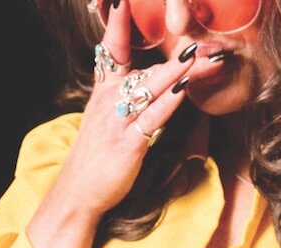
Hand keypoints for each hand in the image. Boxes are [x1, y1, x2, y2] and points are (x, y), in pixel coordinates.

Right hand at [26, 1, 195, 247]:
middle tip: (192, 28)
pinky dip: (170, 101)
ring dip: (179, 69)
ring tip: (204, 53)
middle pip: (143, 66)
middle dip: (169, 48)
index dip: (118, 25)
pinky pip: (152, 117)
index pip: (113, 51)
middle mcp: (109, 101)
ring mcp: (118, 122)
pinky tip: (186, 88)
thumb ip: (121, 97)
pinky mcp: (128, 144)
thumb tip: (149, 82)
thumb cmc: (95, 160)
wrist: (77, 195)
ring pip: (152, 87)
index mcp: (103, 93)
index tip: (123, 2)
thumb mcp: (103, 121)